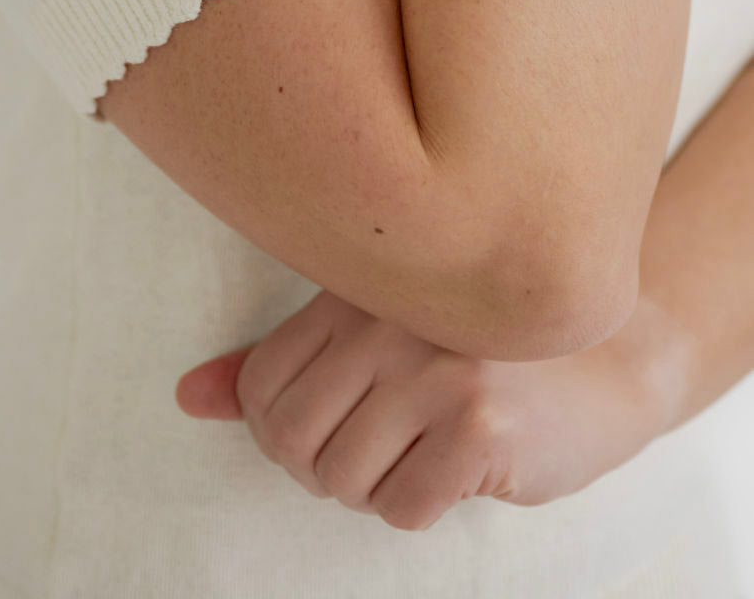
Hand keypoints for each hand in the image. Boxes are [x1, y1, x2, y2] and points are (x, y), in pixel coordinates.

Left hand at [174, 289, 673, 531]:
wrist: (611, 357)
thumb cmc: (476, 353)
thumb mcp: (376, 339)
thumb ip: (282, 365)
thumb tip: (186, 398)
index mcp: (357, 288)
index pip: (261, 383)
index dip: (281, 429)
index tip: (329, 426)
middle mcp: (390, 318)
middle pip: (290, 438)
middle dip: (322, 466)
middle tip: (375, 449)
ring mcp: (436, 368)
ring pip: (341, 479)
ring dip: (376, 487)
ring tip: (421, 448)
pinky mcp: (480, 425)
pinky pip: (401, 509)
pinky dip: (423, 506)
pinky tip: (459, 464)